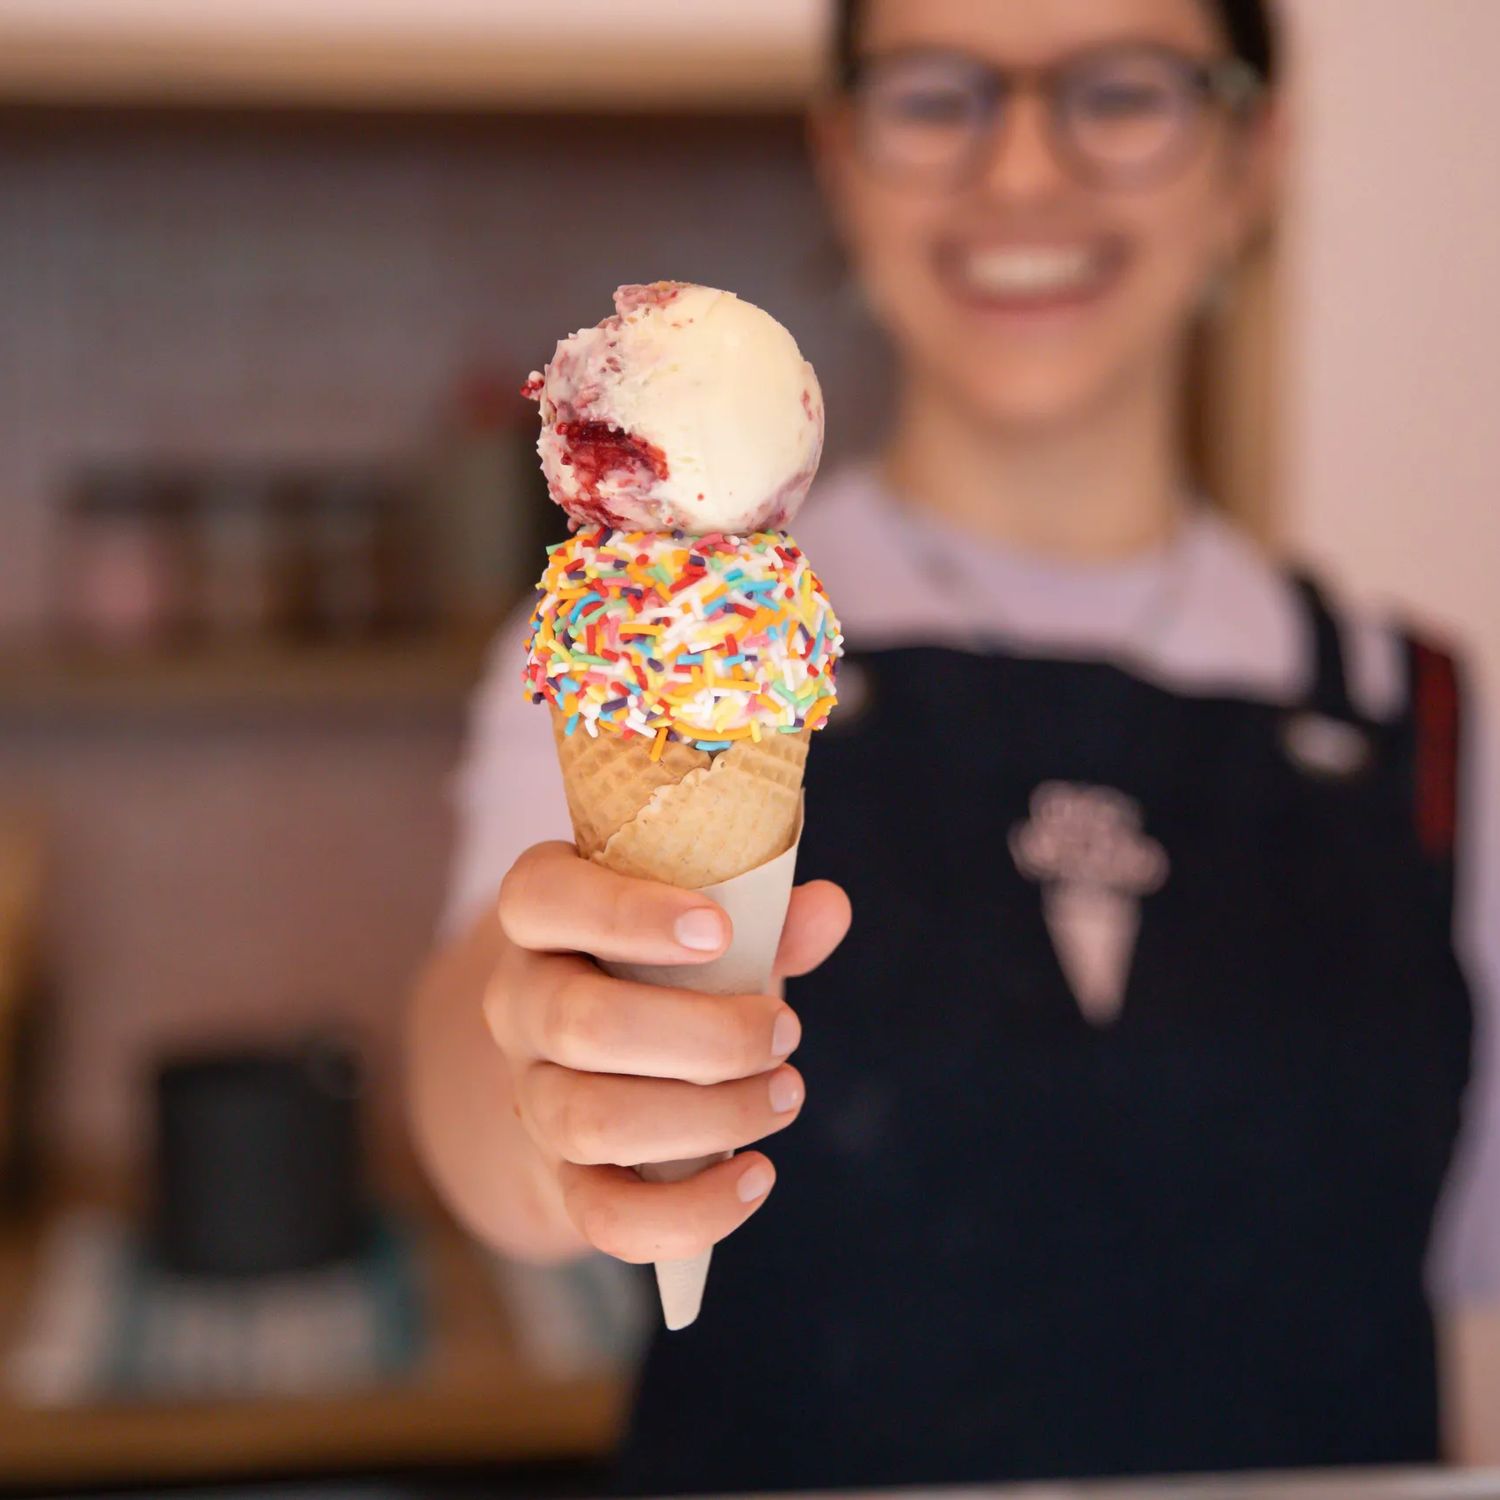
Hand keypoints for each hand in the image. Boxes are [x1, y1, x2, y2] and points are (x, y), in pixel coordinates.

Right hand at [488, 842, 850, 1264]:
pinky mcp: (564, 1178)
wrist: (610, 1058)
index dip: (624, 914)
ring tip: (785, 1094)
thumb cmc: (669, 965)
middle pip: (577, 1023)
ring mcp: (532, 1096)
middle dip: (704, 1034)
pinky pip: (607, 1217)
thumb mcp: (707, 926)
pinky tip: (757, 1175)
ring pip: (590, 1122)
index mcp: (541, 916)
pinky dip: (691, 1210)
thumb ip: (767, 916)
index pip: (539, 899)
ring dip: (709, 1115)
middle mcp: (519, 1004)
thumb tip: (826, 909)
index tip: (719, 931)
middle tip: (787, 1030)